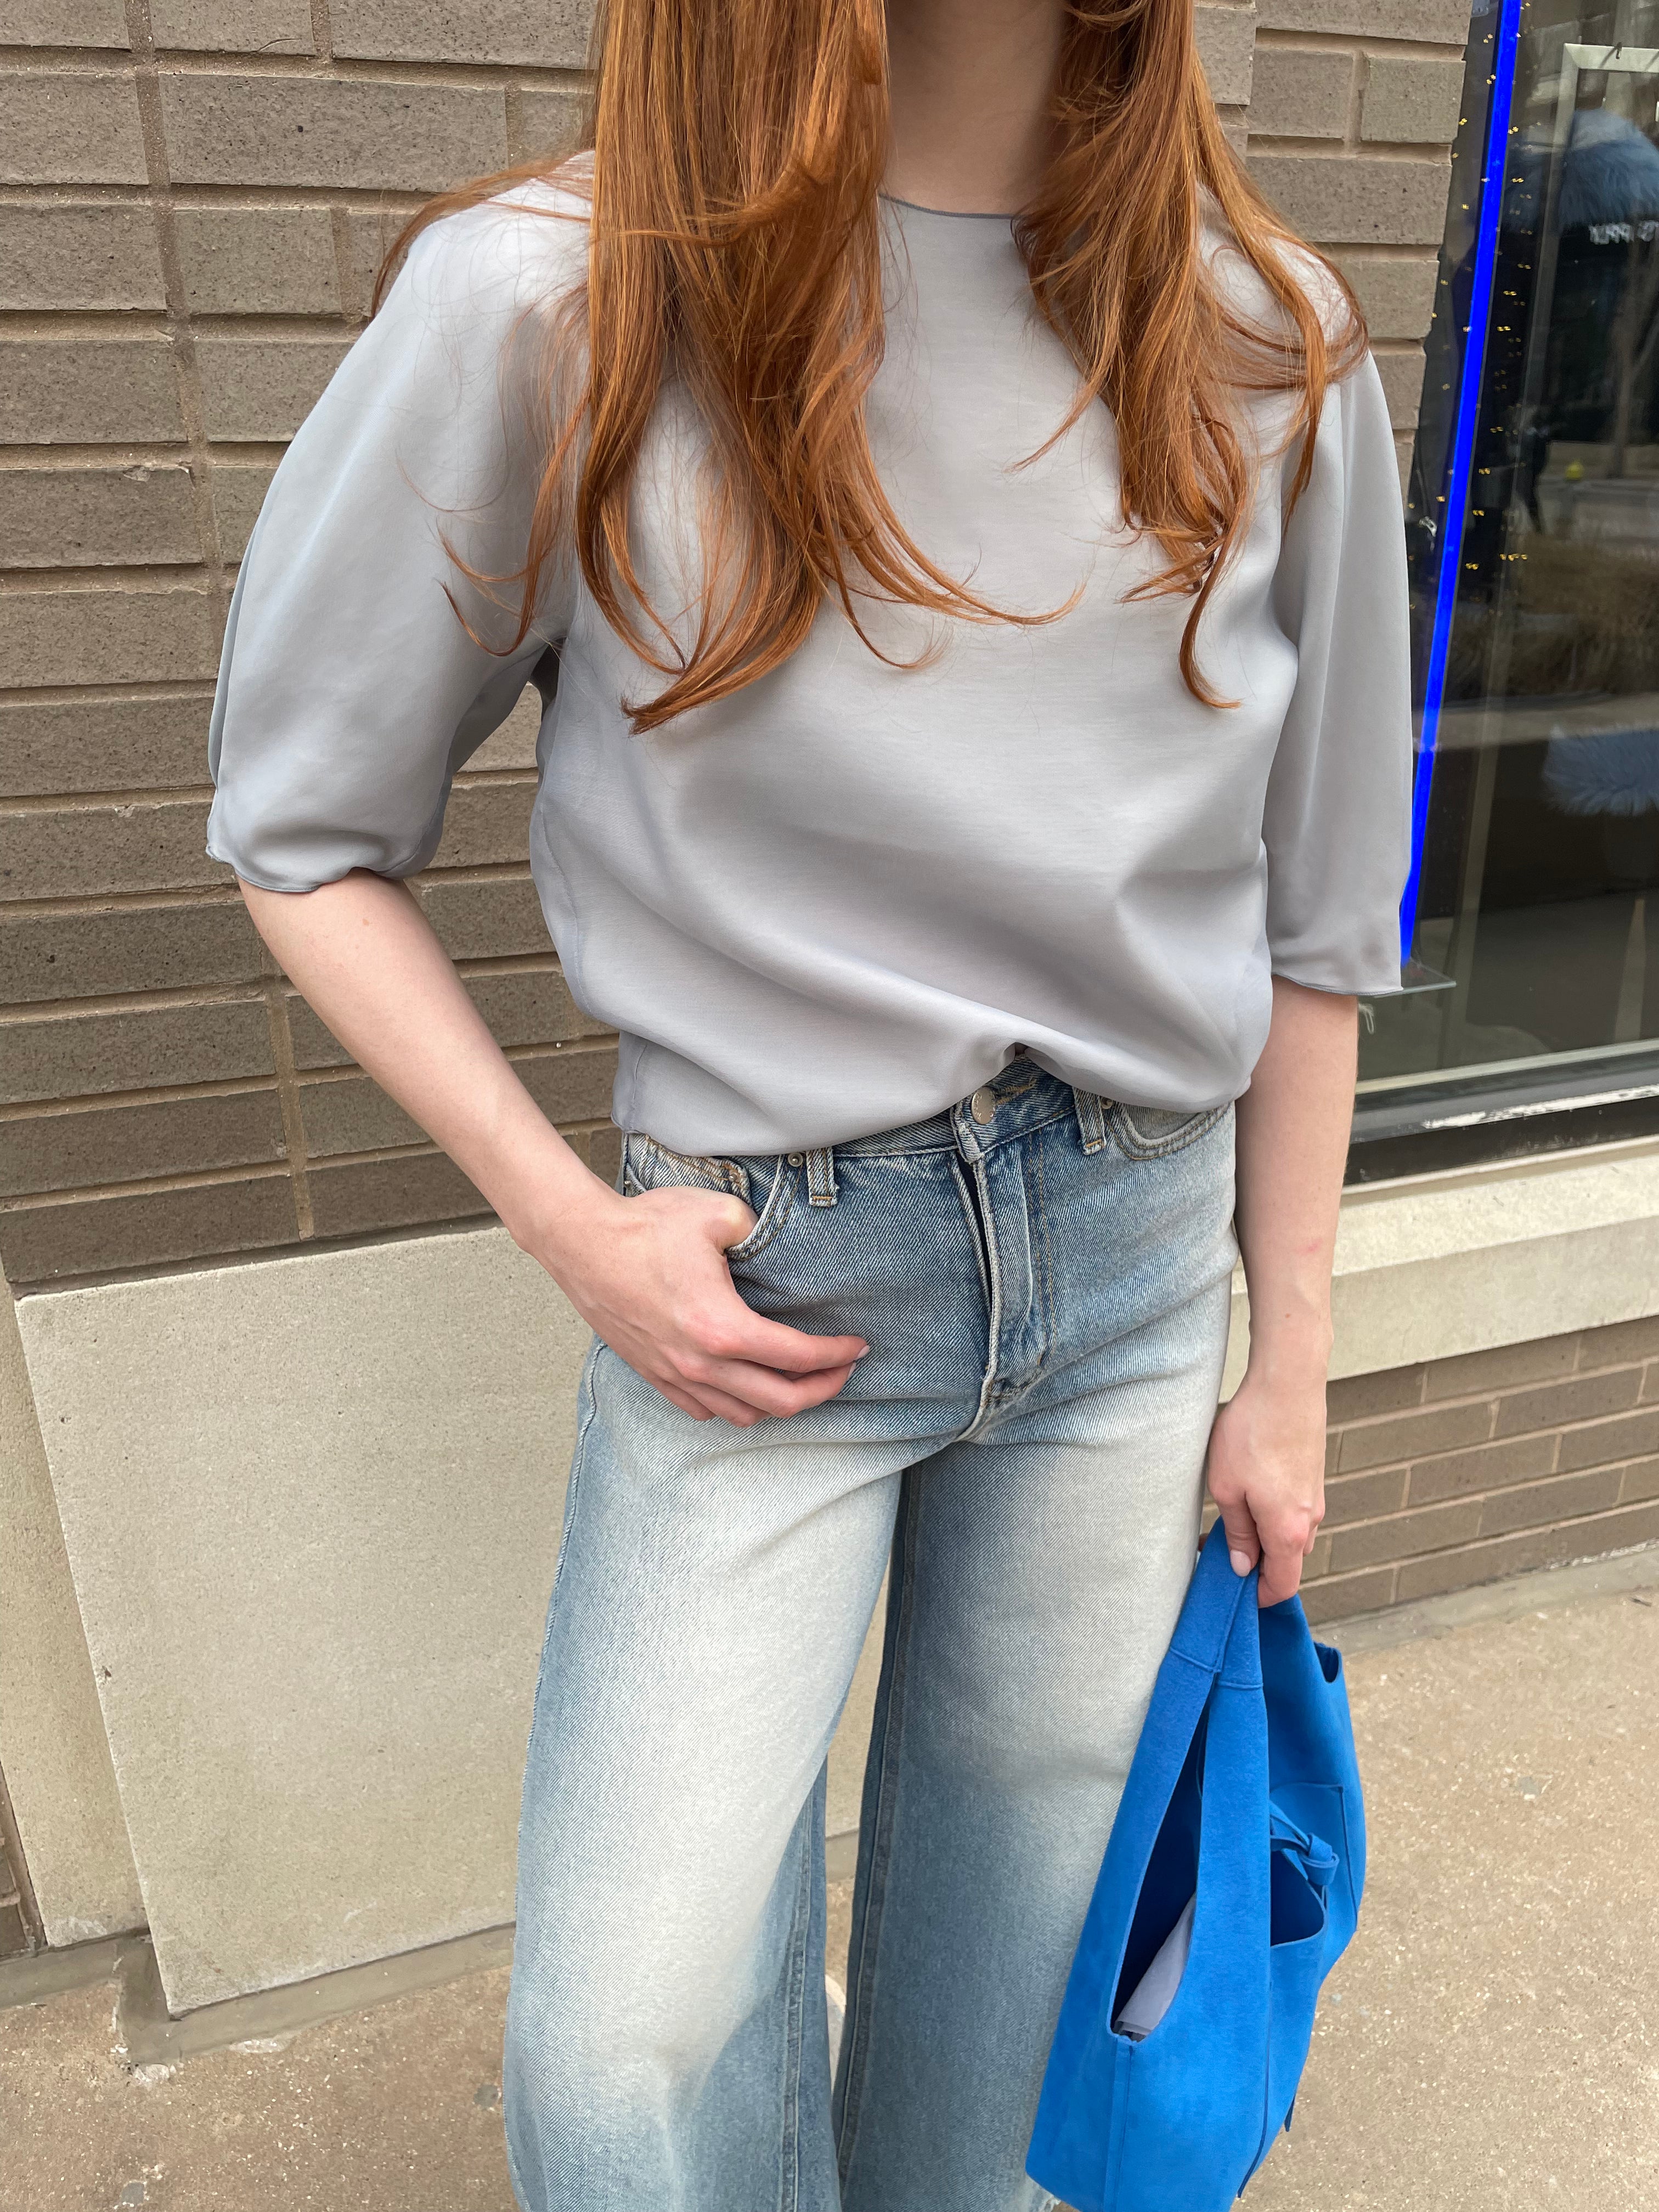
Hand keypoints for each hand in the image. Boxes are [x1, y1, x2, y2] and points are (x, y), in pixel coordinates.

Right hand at [531, 1179, 867, 1426]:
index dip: (837, 1355)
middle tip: (843, 1370)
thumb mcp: (717, 1214)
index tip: (857, 1346)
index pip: (797, 1357)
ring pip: (743, 1414)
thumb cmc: (644, 1227)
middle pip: (780, 1401)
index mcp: (723, 1328)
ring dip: (780, 1402)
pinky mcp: (654, 1374)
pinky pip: (705, 1411)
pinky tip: (749, 1384)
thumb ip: (758, 1229)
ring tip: (801, 1380)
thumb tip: (774, 1242)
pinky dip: (737, 1406)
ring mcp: (675, 1375)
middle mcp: (701, 1364)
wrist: (581, 1243)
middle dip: (823, 1389)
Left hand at [1203, 1362, 1325, 1607]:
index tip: (1232, 1592)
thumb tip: (1243, 1566)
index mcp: (1288, 1531)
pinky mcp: (1311, 1475)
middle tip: (1217, 1550)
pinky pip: (1293, 1509)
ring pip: (1289, 1533)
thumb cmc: (1252, 1433)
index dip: (1259, 1598)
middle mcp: (1310, 1519)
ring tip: (1226, 1516)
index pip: (1282, 1586)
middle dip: (1256, 1565)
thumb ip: (1235, 1532)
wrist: (1288, 1382)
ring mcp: (1315, 1496)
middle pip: (1287, 1561)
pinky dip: (1271, 1513)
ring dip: (1262, 1535)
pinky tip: (1246, 1491)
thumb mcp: (1226, 1487)